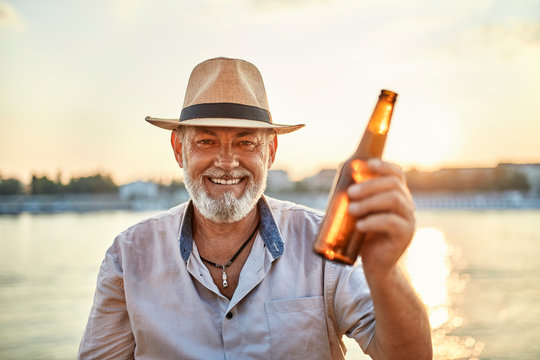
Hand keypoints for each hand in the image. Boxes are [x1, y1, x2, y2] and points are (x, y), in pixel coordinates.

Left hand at [347, 159, 414, 277]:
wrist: (375, 264)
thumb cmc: (365, 235)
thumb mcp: (361, 211)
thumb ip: (357, 196)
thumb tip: (341, 175)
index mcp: (398, 195)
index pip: (397, 174)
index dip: (382, 166)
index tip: (364, 164)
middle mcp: (407, 204)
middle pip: (393, 184)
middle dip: (369, 185)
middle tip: (350, 193)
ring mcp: (409, 219)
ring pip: (394, 200)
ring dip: (369, 202)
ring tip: (351, 209)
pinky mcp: (406, 235)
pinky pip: (392, 222)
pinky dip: (373, 221)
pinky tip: (359, 225)